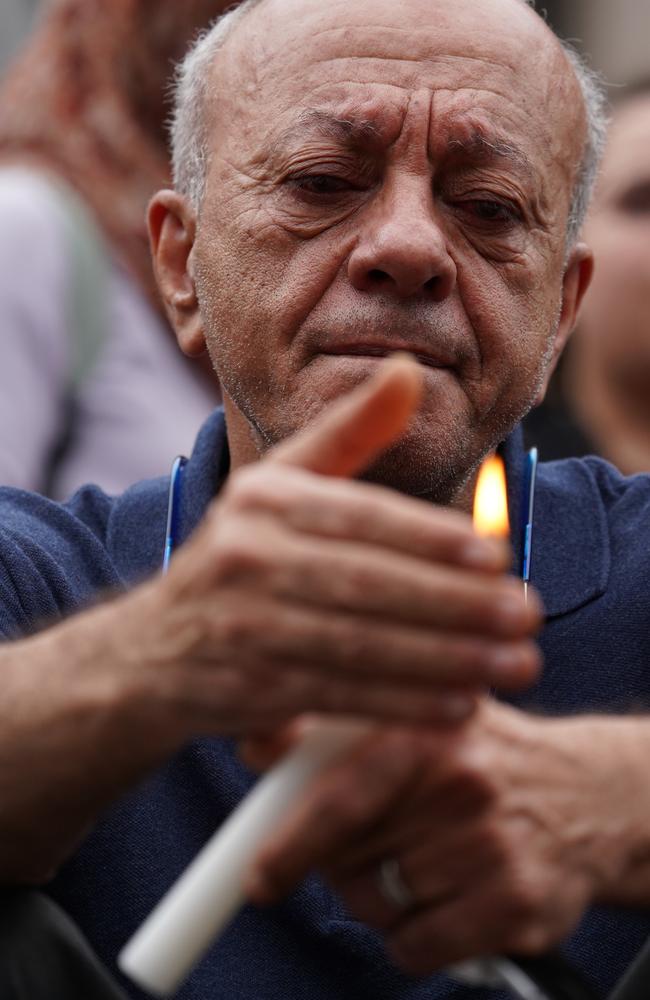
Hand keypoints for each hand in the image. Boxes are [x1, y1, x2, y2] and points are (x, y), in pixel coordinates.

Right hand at [0, 357, 538, 882]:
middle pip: (366, 583)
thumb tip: (409, 370)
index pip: (359, 516)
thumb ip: (350, 432)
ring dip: (443, 660)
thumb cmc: (241, 557)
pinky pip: (338, 696)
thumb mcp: (283, 484)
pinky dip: (402, 705)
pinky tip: (459, 706)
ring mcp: (242, 625)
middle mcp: (245, 555)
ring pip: (359, 644)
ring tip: (510, 664)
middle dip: (453, 604)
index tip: (496, 559)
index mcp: (264, 498)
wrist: (153, 648)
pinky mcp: (248, 689)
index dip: (430, 539)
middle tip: (526, 618)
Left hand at [247, 703, 649, 973]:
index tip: (260, 876)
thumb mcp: (420, 716)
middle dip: (341, 862)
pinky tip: (445, 897)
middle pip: (347, 860)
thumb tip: (257, 745)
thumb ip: (336, 728)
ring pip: (376, 906)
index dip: (288, 843)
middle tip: (374, 844)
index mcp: (426, 730)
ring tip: (420, 861)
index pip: (337, 799)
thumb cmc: (488, 756)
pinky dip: (413, 935)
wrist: (590, 794)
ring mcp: (490, 847)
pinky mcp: (514, 905)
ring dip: (380, 897)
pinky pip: (416, 947)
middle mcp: (460, 785)